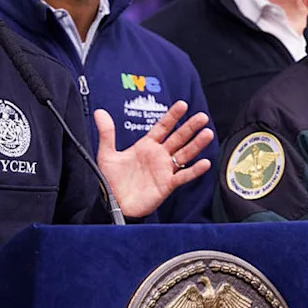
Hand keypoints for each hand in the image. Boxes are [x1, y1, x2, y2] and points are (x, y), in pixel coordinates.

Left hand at [95, 101, 212, 217]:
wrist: (113, 203)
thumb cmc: (111, 180)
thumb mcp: (107, 154)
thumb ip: (106, 133)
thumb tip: (100, 112)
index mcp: (146, 146)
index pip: (162, 127)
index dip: (172, 116)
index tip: (182, 104)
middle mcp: (158, 156)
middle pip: (178, 138)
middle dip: (190, 127)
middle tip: (202, 116)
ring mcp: (164, 170)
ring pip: (184, 154)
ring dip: (196, 144)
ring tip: (207, 133)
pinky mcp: (167, 185)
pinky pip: (183, 176)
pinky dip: (194, 170)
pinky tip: (204, 162)